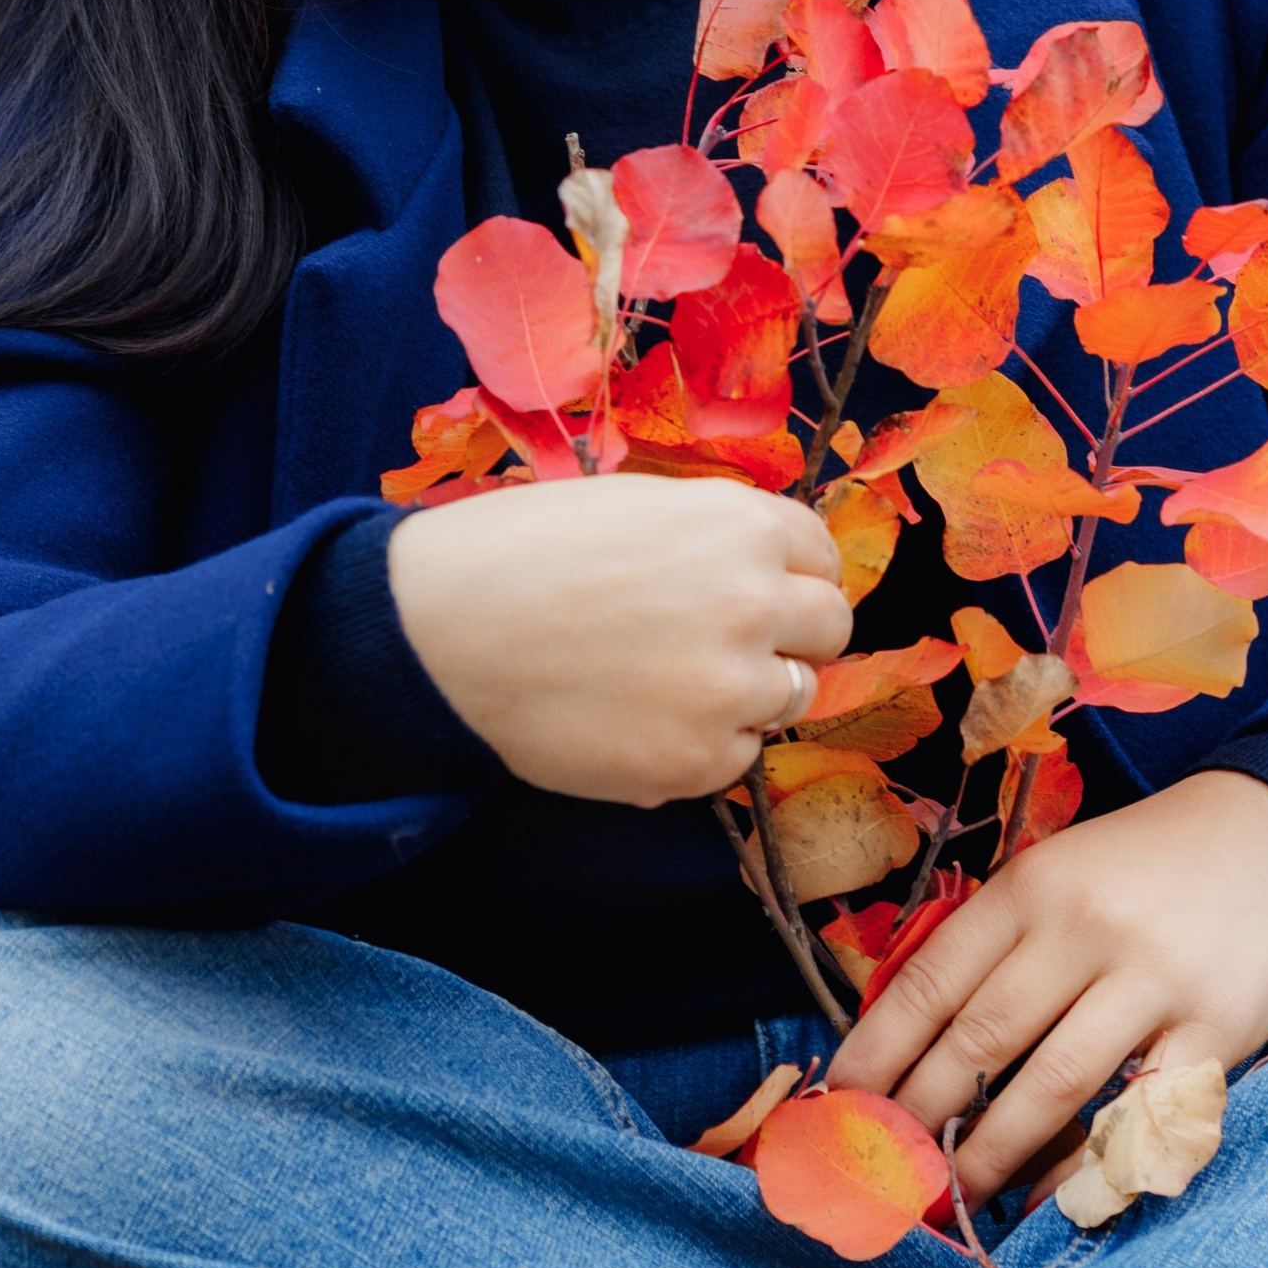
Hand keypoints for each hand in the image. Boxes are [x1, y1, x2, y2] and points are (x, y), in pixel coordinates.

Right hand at [386, 478, 851, 805]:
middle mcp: (753, 602)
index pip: (820, 558)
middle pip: (829, 630)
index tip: (767, 593)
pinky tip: (637, 722)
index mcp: (737, 524)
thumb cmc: (516, 552)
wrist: (439, 630)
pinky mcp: (695, 762)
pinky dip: (701, 747)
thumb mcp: (630, 506)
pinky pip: (737, 759)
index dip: (793, 576)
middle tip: (728, 646)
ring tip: (666, 684)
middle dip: (790, 637)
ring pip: (789, 698)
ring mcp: (730, 689)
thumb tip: (760, 568)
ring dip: (746, 695)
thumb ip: (708, 535)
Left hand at [828, 770, 1267, 1209]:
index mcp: (1030, 887)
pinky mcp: (1218, 1028)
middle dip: (919, 1118)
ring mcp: (1154, 980)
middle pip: (979, 1041)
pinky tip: (1045, 1197)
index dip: (875, 1055)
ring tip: (950, 1196)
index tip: (836, 1110)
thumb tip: (904, 1047)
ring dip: (990, 1154)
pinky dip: (1086, 1165)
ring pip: (1052, 1086)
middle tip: (881, 1172)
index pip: (929, 982)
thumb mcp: (1057, 874)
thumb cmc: (1144, 868)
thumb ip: (990, 945)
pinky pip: (1138, 1114)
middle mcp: (1084, 929)